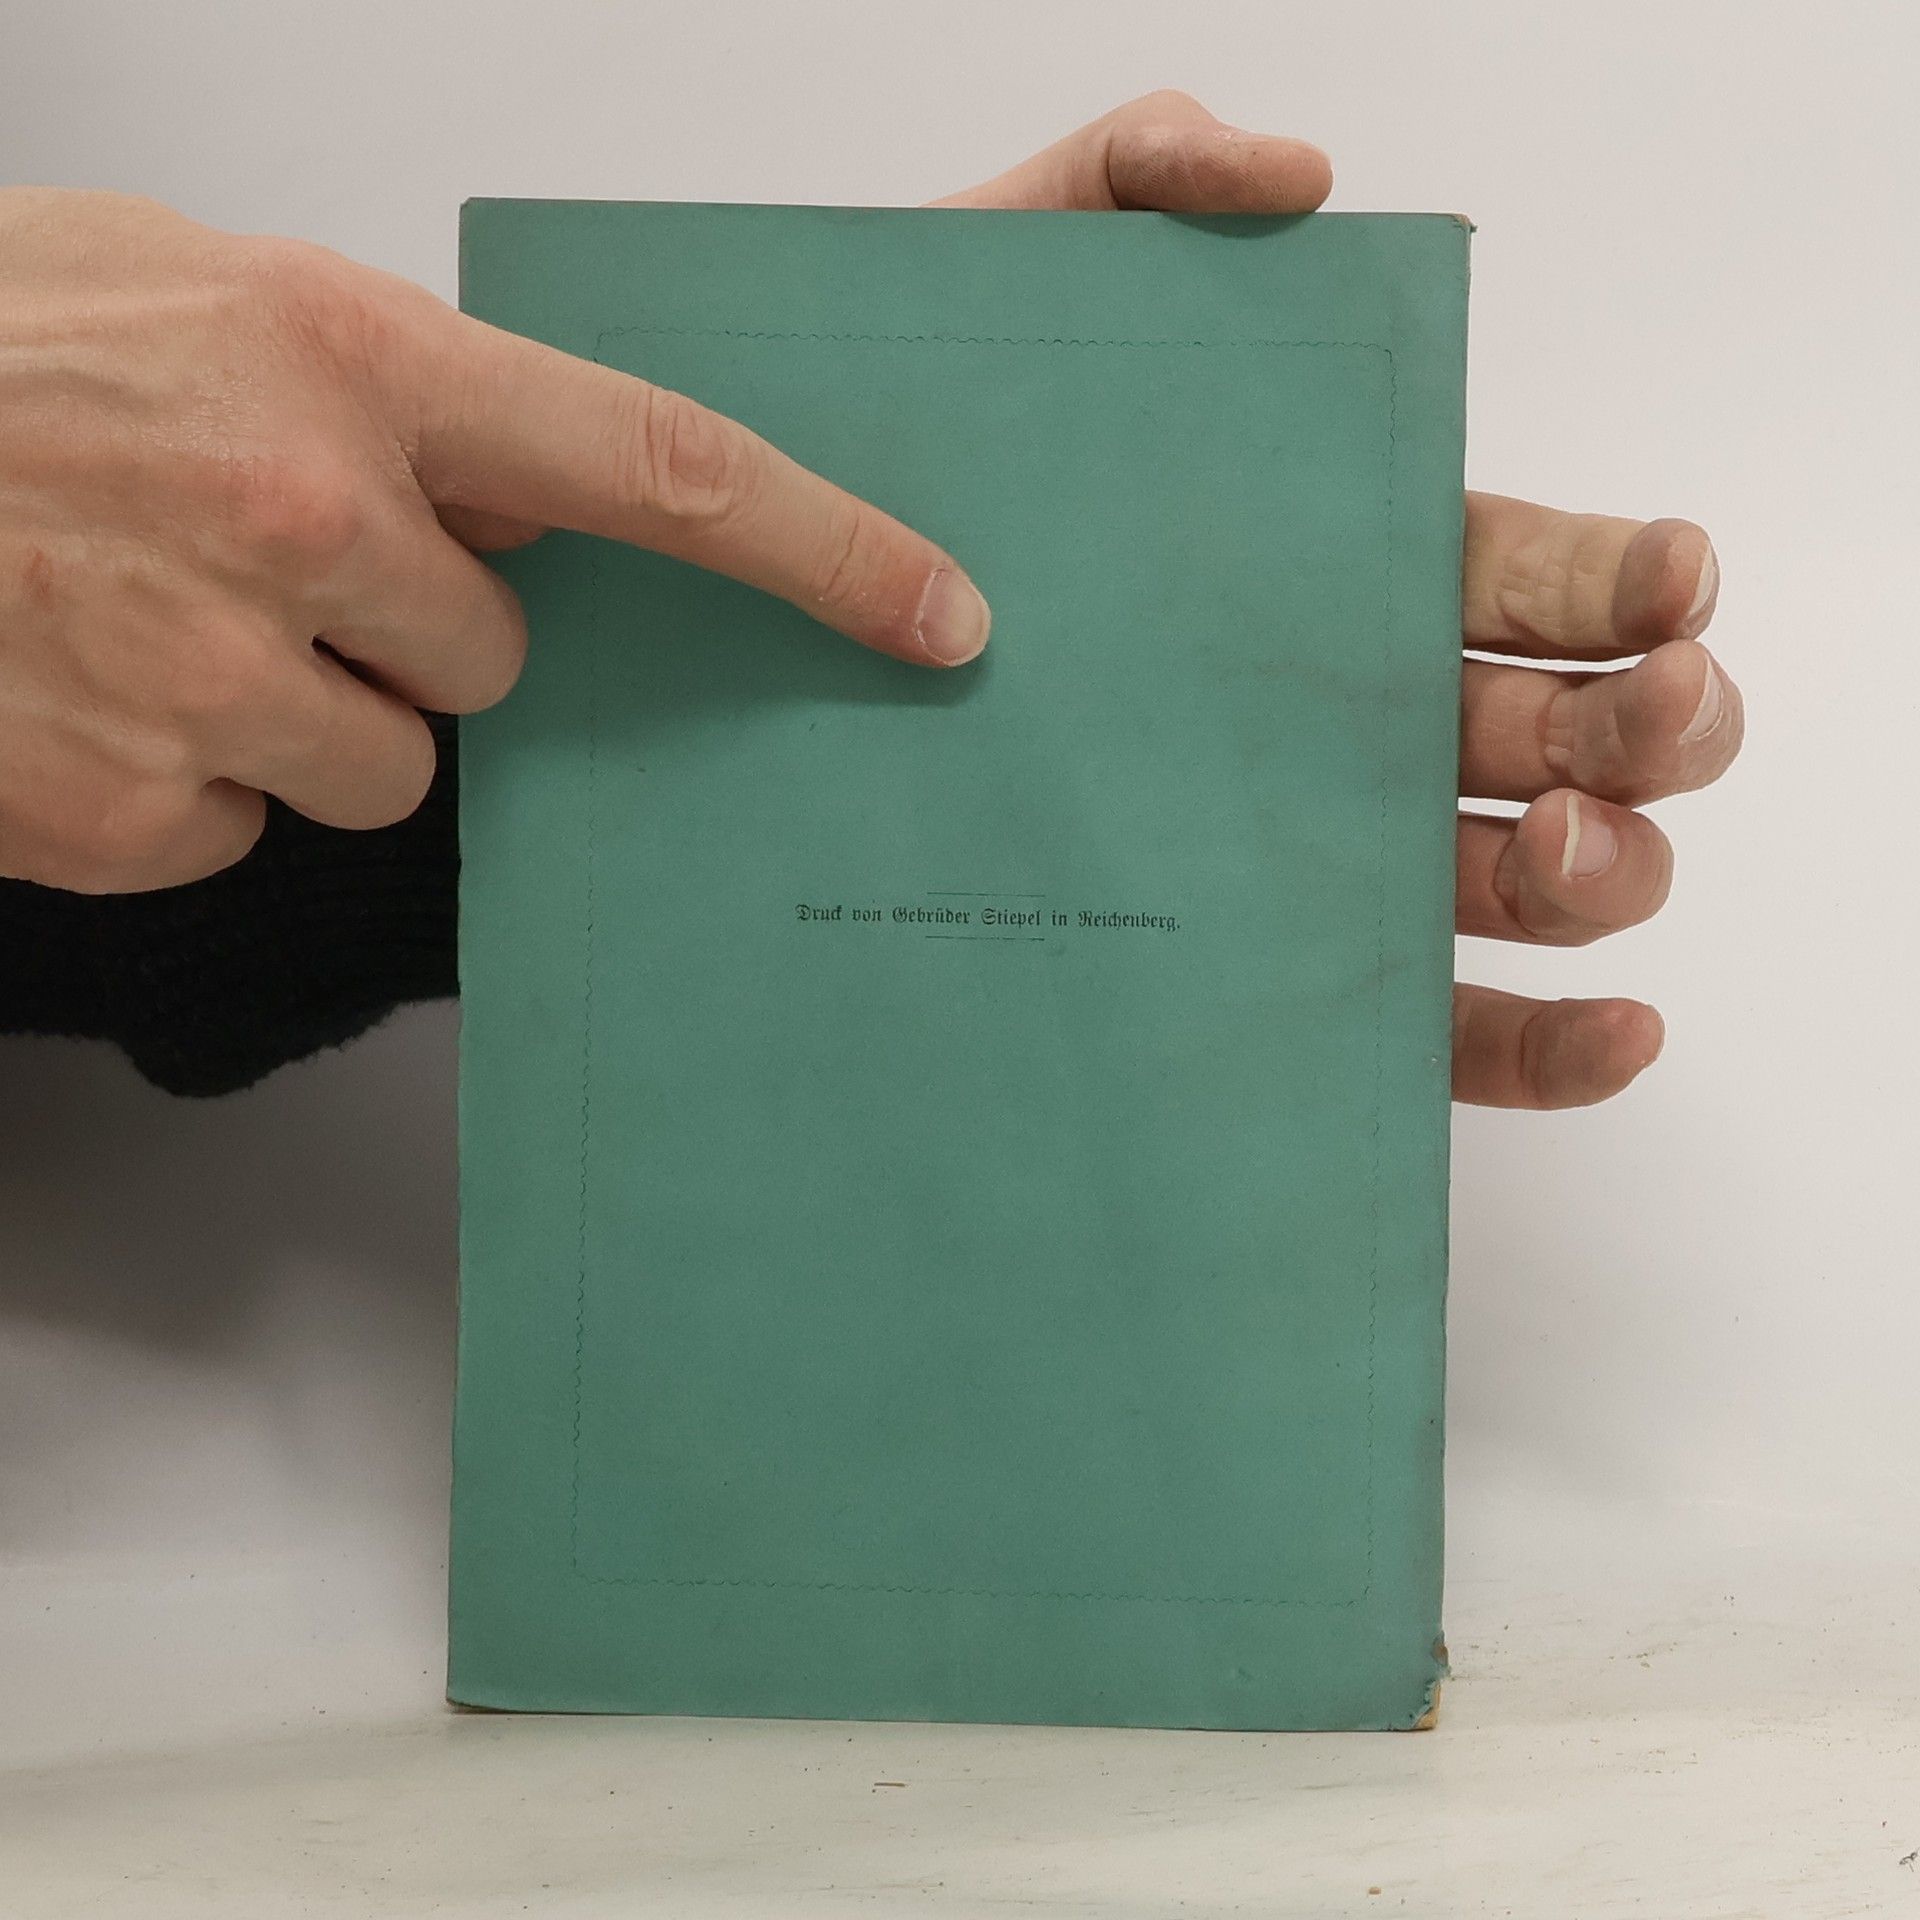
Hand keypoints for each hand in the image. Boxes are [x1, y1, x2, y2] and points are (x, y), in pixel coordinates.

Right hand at [0, 191, 989, 893]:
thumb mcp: (208, 303)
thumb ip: (395, 402)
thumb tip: (537, 504)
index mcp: (343, 359)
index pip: (659, 466)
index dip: (820, 547)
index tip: (933, 611)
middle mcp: (297, 519)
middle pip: (495, 658)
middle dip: (419, 632)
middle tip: (271, 563)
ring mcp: (204, 675)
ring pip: (383, 760)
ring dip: (302, 710)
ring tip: (154, 618)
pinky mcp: (128, 804)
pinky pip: (248, 821)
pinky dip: (192, 774)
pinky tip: (87, 687)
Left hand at [942, 93, 1743, 1110]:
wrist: (771, 630)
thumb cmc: (904, 485)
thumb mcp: (1009, 299)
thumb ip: (1144, 181)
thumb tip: (1294, 179)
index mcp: (1346, 568)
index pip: (1537, 575)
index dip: (1628, 577)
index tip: (1668, 576)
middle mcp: (1352, 715)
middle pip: (1575, 728)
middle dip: (1656, 720)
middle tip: (1649, 708)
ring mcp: (1323, 852)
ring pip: (1532, 877)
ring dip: (1614, 870)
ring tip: (1575, 846)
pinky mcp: (1274, 980)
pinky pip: (1439, 1030)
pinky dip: (1551, 1045)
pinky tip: (1614, 1031)